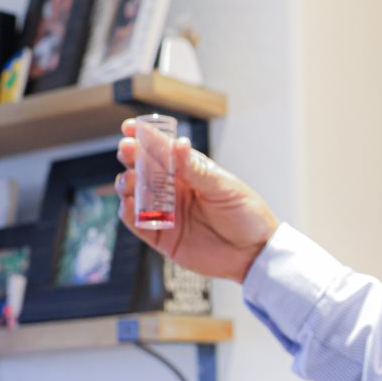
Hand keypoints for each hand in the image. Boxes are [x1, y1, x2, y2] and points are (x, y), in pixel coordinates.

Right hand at [115, 118, 278, 282]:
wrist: (254, 253)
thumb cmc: (246, 214)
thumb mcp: (223, 188)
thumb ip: (196, 170)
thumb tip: (179, 144)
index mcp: (190, 170)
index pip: (162, 149)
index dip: (144, 136)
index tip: (130, 127)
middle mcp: (174, 188)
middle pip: (142, 168)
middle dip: (130, 156)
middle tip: (127, 149)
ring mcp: (166, 211)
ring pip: (134, 193)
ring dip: (126, 183)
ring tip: (131, 179)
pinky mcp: (161, 236)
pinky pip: (136, 222)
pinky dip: (127, 212)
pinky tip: (128, 203)